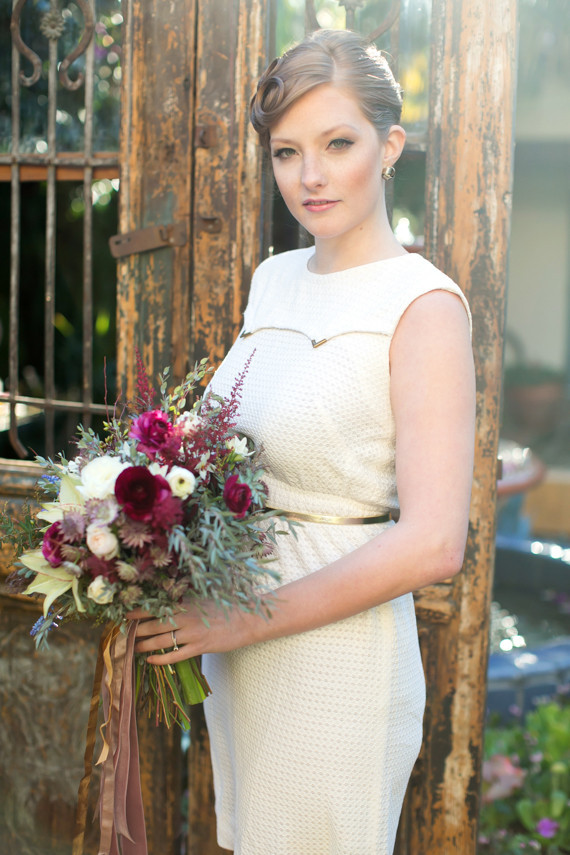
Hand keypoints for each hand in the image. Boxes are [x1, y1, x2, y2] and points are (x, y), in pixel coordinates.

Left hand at [127, 600, 253, 665]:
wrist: (248, 619)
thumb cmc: (227, 606)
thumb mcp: (205, 598)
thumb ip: (187, 600)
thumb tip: (168, 602)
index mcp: (187, 602)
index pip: (156, 606)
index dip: (138, 611)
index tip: (124, 615)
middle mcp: (186, 616)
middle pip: (153, 624)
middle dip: (136, 630)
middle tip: (122, 634)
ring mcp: (192, 632)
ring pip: (160, 640)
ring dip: (143, 645)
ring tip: (132, 648)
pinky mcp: (200, 647)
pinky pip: (175, 655)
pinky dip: (160, 659)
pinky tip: (150, 661)